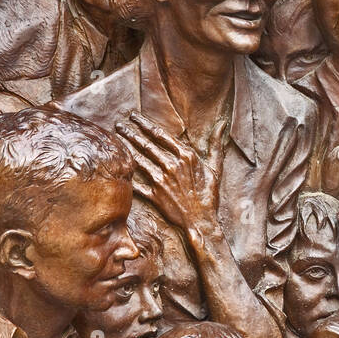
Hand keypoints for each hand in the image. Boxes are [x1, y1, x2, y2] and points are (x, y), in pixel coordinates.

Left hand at [117, 111, 221, 235]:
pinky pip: (137, 184)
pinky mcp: (155, 195)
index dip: (145, 124)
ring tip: (116, 139)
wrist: (202, 220)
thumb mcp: (216, 167)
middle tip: (119, 124)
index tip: (134, 117)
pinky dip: (127, 175)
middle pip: (146, 145)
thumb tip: (222, 124)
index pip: (160, 135)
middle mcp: (172, 166)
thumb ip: (215, 144)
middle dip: (131, 132)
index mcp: (186, 156)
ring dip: (127, 148)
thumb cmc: (209, 194)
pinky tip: (117, 166)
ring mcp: (162, 181)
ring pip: (139, 160)